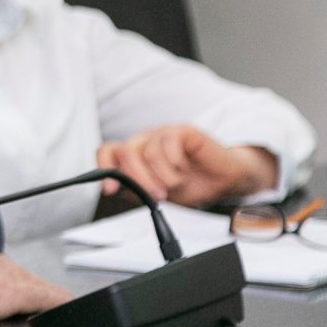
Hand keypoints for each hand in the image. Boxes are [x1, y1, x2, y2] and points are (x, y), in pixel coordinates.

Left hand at [96, 126, 278, 206]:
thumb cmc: (190, 185)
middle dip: (140, 180)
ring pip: (149, 153)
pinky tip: (184, 167)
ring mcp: (162, 134)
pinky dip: (176, 162)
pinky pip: (169, 142)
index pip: (107, 151)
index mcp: (135, 155)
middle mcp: (145, 141)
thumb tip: (117, 190)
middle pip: (126, 153)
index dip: (104, 168)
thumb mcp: (158, 194)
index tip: (110, 190)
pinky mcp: (182, 130)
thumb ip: (137, 190)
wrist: (222, 182)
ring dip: (164, 176)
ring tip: (177, 183)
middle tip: (158, 195)